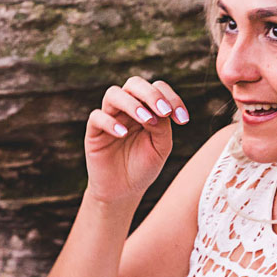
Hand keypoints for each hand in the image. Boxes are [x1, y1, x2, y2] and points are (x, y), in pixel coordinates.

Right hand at [85, 76, 187, 203]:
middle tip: (164, 112)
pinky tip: (123, 134)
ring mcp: (109, 118)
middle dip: (151, 94)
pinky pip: (97, 117)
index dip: (172, 98)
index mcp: (146, 108)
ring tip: (147, 120)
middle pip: (134, 84)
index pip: (157, 88)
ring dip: (132, 104)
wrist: (123, 192)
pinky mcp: (93, 132)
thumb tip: (159, 111)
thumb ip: (162, 127)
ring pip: (113, 94)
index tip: (182, 120)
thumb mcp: (160, 148)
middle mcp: (127, 108)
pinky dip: (110, 122)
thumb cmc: (143, 167)